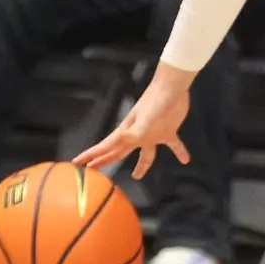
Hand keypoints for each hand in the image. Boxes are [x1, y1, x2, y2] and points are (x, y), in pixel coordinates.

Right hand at [73, 66, 193, 178]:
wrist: (172, 87)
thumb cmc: (156, 100)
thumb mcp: (145, 117)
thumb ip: (137, 130)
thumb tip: (126, 139)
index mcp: (128, 131)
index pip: (107, 146)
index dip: (93, 156)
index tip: (78, 164)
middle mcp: (138, 135)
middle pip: (120, 152)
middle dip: (106, 161)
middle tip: (94, 172)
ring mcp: (153, 133)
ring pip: (145, 154)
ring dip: (141, 165)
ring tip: (137, 176)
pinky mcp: (168, 131)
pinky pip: (174, 146)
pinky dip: (179, 152)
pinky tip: (186, 160)